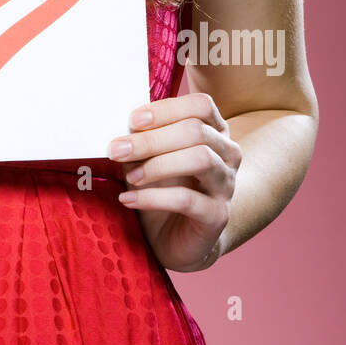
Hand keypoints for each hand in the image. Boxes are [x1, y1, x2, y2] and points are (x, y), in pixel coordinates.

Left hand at [108, 92, 241, 271]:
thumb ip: (143, 138)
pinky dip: (152, 198)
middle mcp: (227, 154)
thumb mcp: (151, 157)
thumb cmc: (164, 188)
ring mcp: (227, 185)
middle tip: (117, 149)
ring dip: (158, 165)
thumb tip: (119, 127)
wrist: (178, 238)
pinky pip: (187, 200)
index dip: (167, 109)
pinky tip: (128, 199)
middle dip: (152, 139)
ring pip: (201, 159)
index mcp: (214, 131)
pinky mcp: (218, 215)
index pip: (201, 106)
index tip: (133, 120)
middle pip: (196, 131)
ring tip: (130, 177)